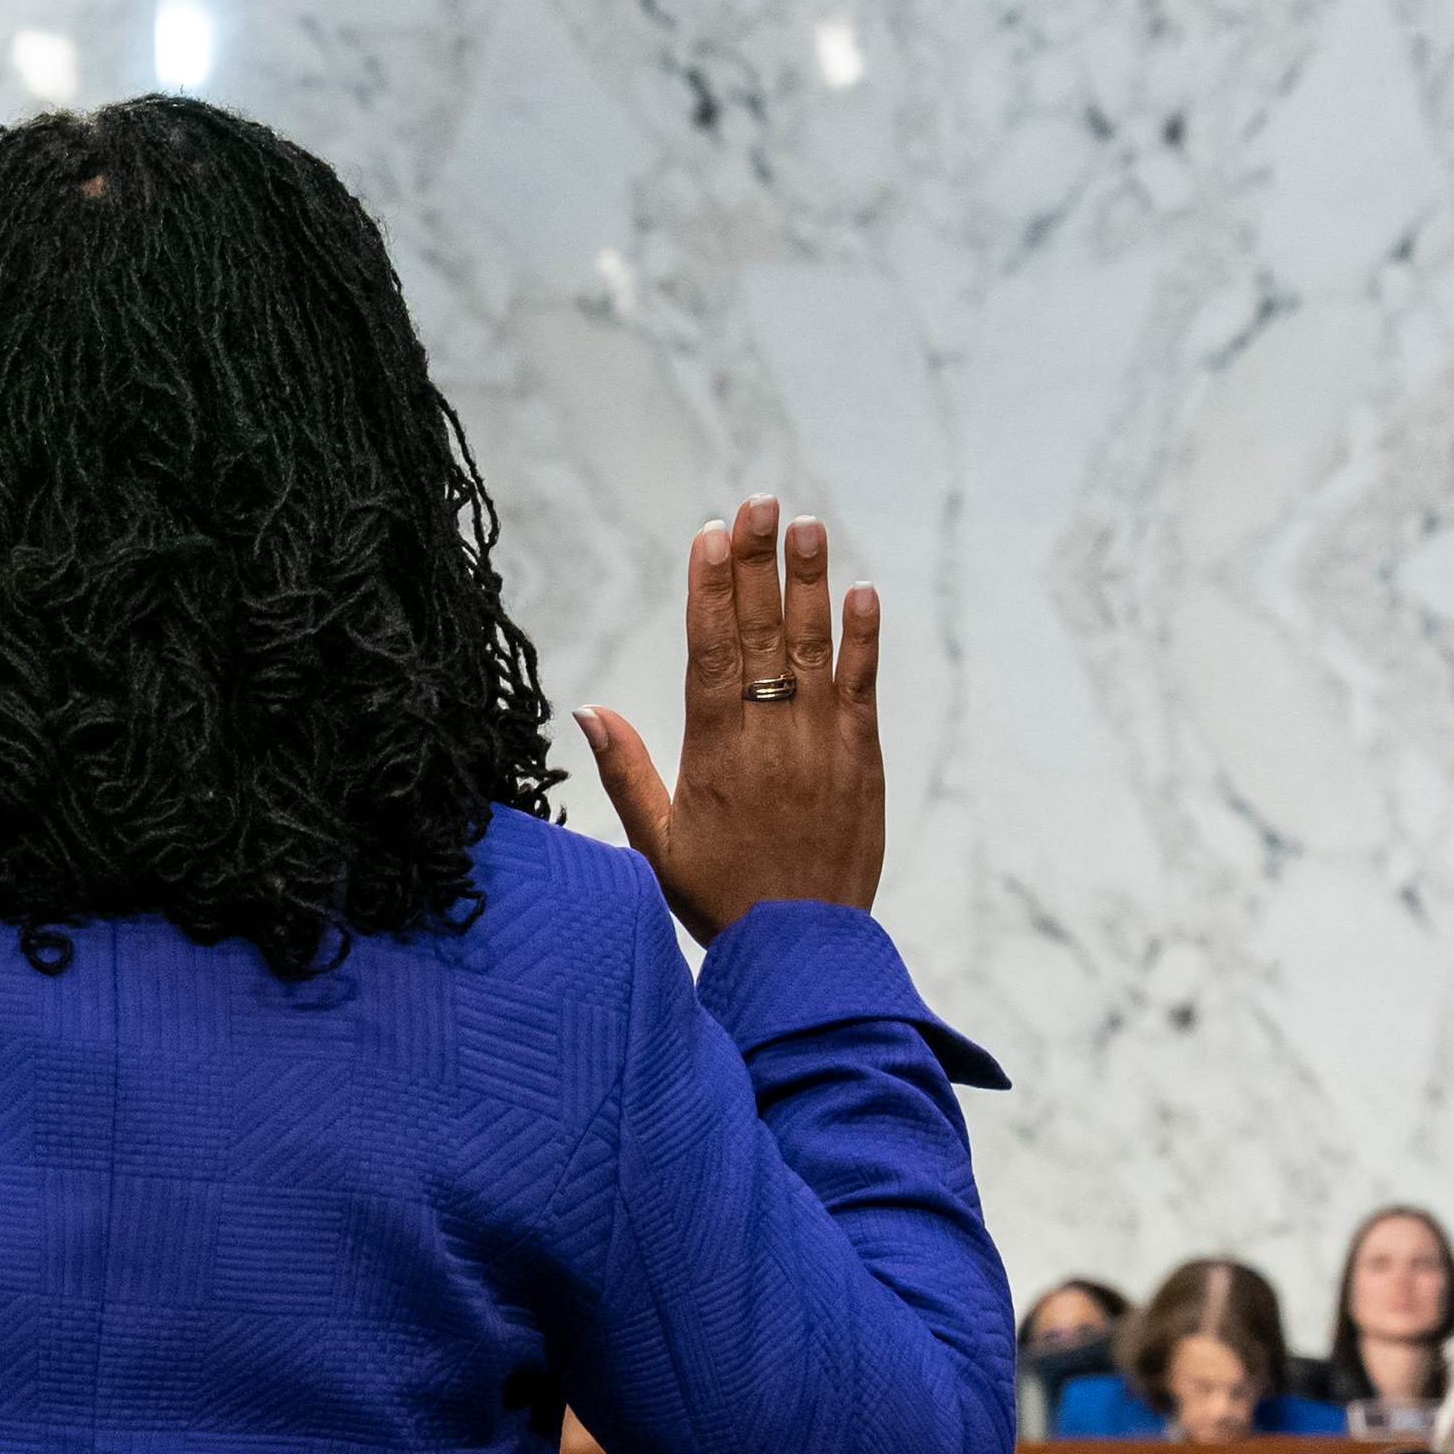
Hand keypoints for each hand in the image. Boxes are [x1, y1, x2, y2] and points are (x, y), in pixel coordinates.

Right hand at [577, 496, 888, 941]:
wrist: (803, 953)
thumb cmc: (720, 900)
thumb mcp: (654, 844)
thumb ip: (626, 771)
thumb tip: (589, 707)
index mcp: (715, 754)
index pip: (710, 652)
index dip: (711, 589)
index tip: (710, 533)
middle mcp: (771, 738)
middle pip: (761, 634)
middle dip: (758, 564)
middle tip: (759, 500)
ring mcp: (822, 745)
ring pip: (814, 649)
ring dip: (810, 584)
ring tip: (806, 525)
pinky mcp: (861, 760)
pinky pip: (863, 688)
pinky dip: (864, 640)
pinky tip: (861, 594)